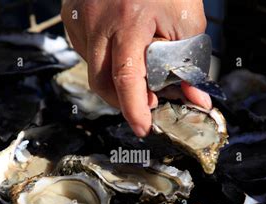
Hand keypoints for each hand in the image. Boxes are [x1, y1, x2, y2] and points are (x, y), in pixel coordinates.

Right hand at [61, 0, 210, 136]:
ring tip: (135, 59)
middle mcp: (97, 20)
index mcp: (129, 20)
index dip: (133, 108)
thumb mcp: (188, 21)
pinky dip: (103, 57)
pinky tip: (118, 44)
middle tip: (144, 101)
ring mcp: (79, 16)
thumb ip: (190, 64)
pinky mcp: (70, 14)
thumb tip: (195, 100)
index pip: (126, 77)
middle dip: (122, 100)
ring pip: (92, 67)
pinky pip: (85, 50)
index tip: (143, 127)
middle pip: (101, 81)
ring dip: (113, 76)